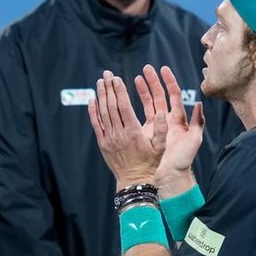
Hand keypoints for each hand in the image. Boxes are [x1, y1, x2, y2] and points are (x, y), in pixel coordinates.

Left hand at [88, 70, 167, 188]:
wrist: (134, 181)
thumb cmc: (149, 163)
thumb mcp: (160, 147)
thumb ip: (162, 129)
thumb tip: (163, 111)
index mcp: (133, 132)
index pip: (123, 106)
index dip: (119, 91)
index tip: (117, 78)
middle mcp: (119, 133)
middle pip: (111, 106)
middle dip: (109, 88)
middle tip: (106, 74)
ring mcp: (109, 138)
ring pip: (103, 112)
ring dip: (101, 96)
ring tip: (100, 82)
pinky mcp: (103, 143)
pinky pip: (96, 124)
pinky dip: (93, 111)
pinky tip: (92, 100)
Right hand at [136, 65, 203, 196]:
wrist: (170, 176)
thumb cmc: (183, 159)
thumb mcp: (194, 140)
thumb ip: (197, 122)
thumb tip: (198, 103)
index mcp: (178, 119)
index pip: (173, 95)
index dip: (169, 81)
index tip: (163, 69)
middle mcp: (167, 120)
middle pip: (159, 95)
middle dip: (153, 81)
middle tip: (146, 69)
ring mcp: (156, 126)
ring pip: (148, 103)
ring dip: (142, 90)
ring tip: (135, 78)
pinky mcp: (146, 133)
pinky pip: (139, 115)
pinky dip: (134, 106)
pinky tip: (127, 98)